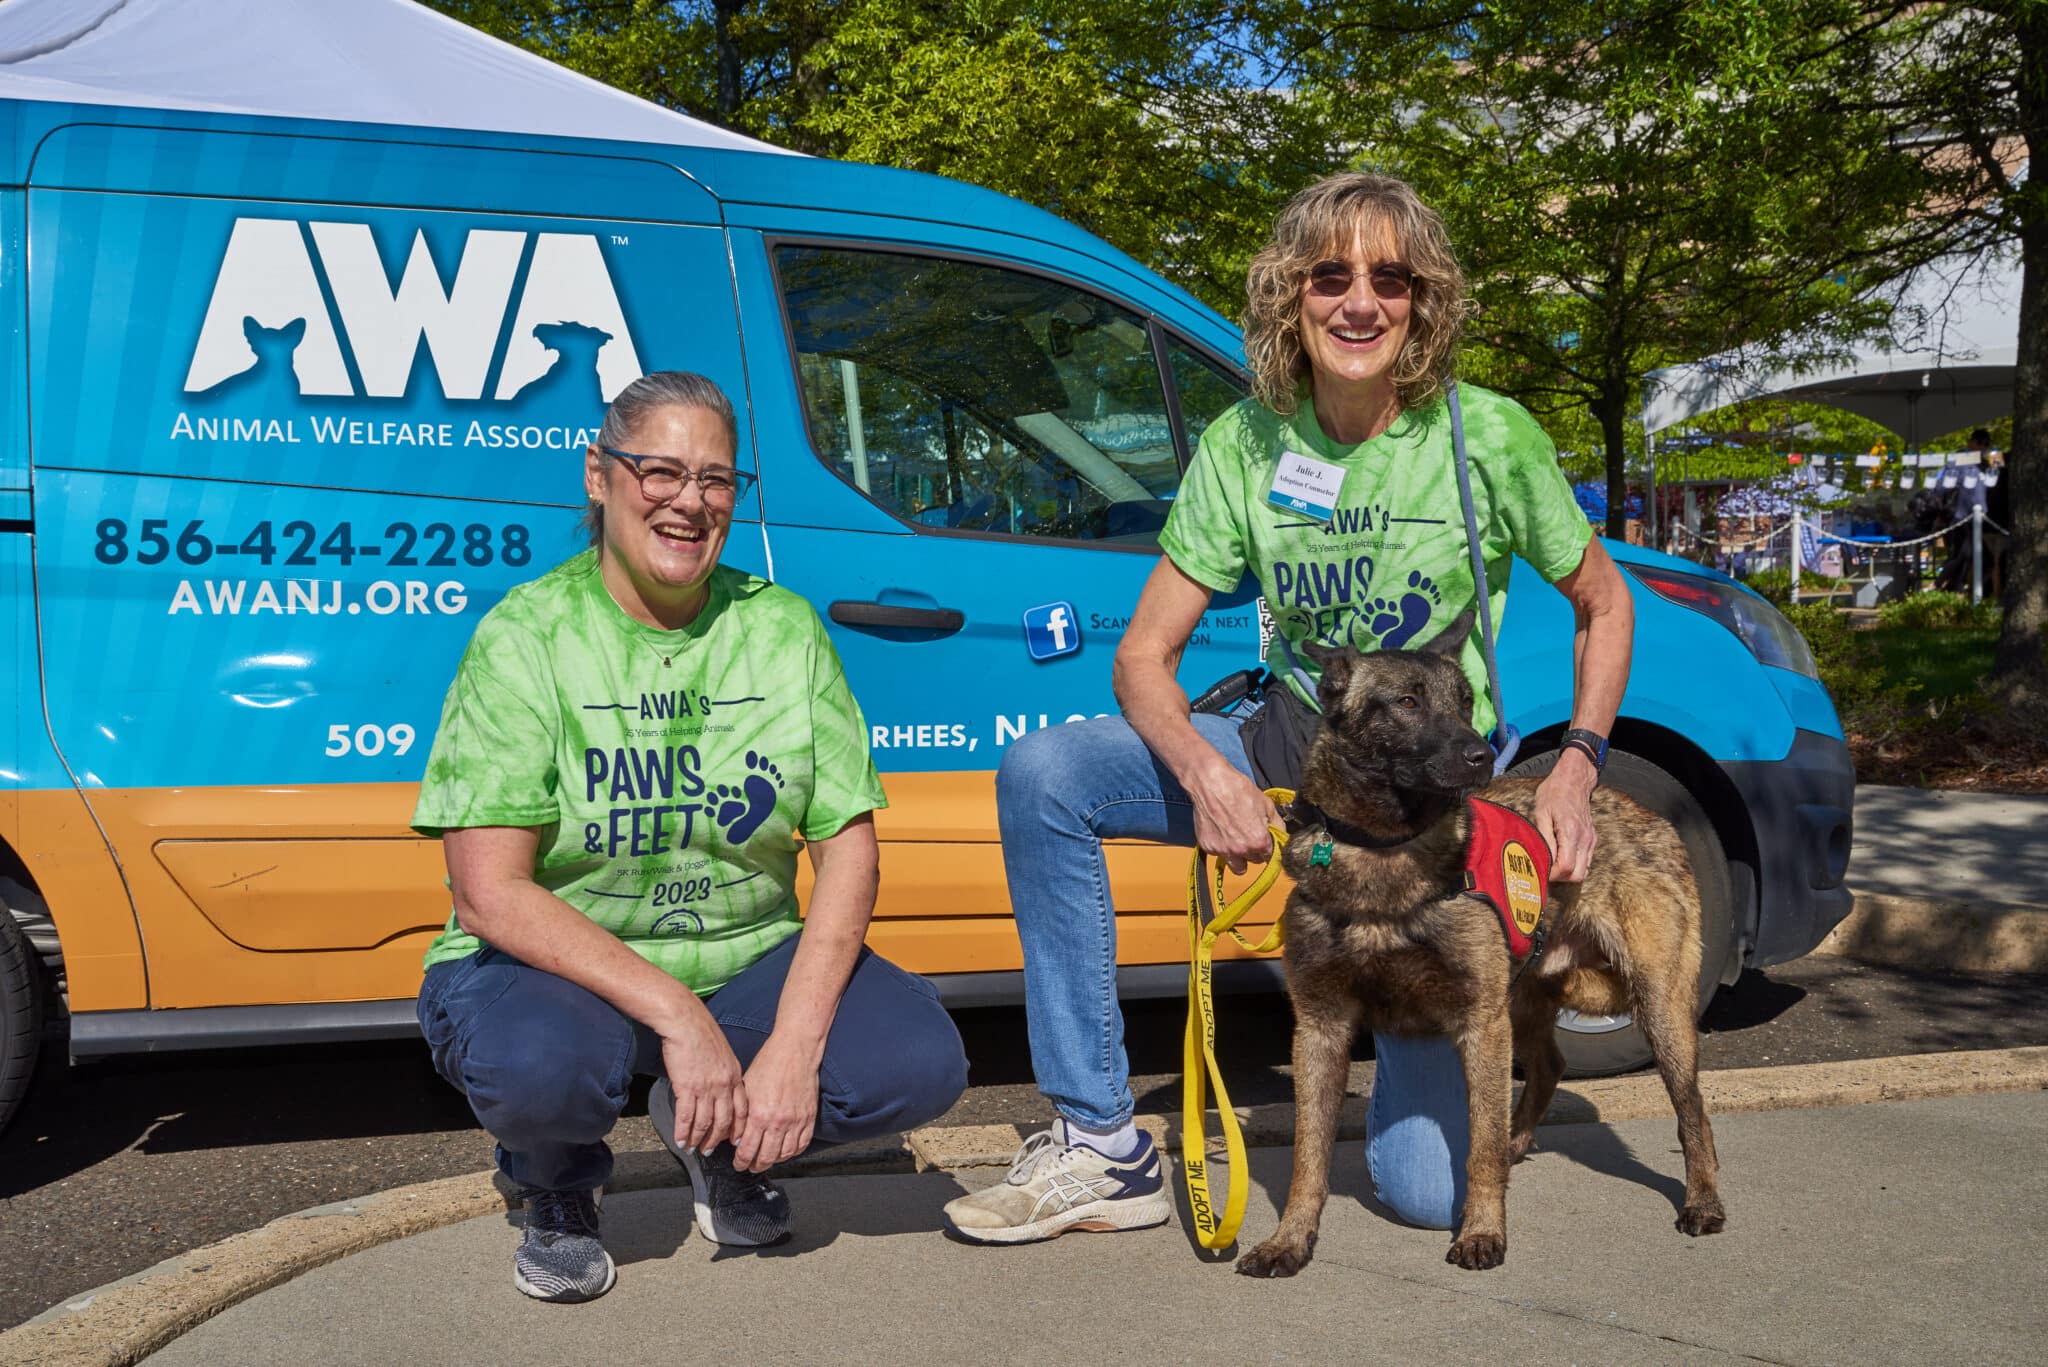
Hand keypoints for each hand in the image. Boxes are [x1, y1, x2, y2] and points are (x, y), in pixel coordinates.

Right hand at [658, 1000, 749, 1154]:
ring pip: (704, 1123)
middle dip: (716, 1140)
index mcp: (734, 1076)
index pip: (742, 1110)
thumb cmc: (701, 1033)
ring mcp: (706, 1088)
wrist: (685, 1021)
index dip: (738, 1129)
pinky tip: (680, 1139)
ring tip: (691, 1148)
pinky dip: (683, 1131)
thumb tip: (721, 1088)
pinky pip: (686, 1116)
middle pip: (724, 1121)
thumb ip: (725, 1072)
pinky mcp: (687, 1087)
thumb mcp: (723, 1053)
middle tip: (709, 1151)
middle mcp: (724, 1085)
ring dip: (698, 1139)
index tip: (734, 1141)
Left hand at [731, 1033, 821, 1172]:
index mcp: (759, 1114)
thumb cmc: (770, 1063)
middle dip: (755, 1166)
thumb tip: (735, 1136)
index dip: (741, 1161)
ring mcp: (796, 1122)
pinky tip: (785, 1151)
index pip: (747, 1150)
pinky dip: (792, 1152)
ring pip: (784, 1155)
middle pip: (766, 1157)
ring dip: (774, 1161)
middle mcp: (778, 1122)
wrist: (796, 1050)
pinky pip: (801, 1145)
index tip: (738, 1164)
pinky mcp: (809, 1118)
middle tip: (750, 1166)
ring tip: (767, 1160)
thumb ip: (741, 1115)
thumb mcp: (746, 1088)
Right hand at [1187, 758, 1280, 874]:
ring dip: (1240, 858)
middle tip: (1250, 835)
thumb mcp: (1266, 804)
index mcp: (1259, 841)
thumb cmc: (1238, 790)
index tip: (1265, 841)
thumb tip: (1281, 835)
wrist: (1210, 783)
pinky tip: (1221, 830)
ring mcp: (1223, 850)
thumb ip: (1277, 825)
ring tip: (1237, 841)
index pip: (1271, 857)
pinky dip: (1222, 846)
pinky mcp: (1208, 847)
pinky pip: (1220, 855)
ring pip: (1237, 867)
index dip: (1269, 848)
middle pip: (1255, 862)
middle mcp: (1241, 850)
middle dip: (1255, 852)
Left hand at [1533, 753, 1598, 882]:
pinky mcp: (1592, 839)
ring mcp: (1590, 840)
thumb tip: (1542, 860)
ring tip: (1552, 864)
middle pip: (1578, 875)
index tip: (1541, 870)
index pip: (1566, 867)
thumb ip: (1544, 838)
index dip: (1552, 874)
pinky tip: (1561, 857)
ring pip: (1584, 871)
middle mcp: (1584, 838)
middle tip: (1546, 869)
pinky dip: (1575, 865)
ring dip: (1568, 873)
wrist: (1574, 779)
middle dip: (1561, 877)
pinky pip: (1586, 861)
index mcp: (1570, 831)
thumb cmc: (1555, 793)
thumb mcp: (1541, 813)